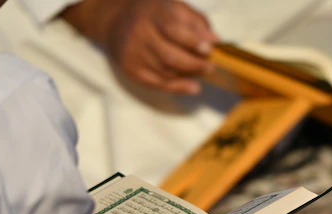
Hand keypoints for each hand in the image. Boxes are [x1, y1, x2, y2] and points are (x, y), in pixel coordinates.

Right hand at [62, 0, 218, 93]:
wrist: (116, 22)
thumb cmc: (154, 15)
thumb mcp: (173, 7)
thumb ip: (195, 21)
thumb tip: (215, 40)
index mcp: (152, 13)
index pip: (172, 29)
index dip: (192, 40)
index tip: (209, 49)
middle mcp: (139, 33)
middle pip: (169, 55)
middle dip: (193, 64)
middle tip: (210, 67)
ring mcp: (133, 53)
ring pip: (165, 71)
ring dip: (188, 75)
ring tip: (203, 73)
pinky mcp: (131, 69)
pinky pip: (157, 83)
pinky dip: (178, 87)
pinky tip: (193, 87)